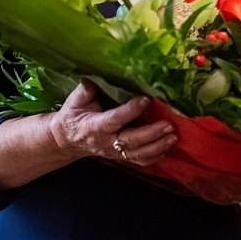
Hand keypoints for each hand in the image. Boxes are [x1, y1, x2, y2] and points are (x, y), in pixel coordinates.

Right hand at [48, 82, 173, 165]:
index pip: (115, 119)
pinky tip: (167, 146)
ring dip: (158, 146)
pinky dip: (156, 156)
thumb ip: (85, 90)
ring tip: (173, 136)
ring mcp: (115, 152)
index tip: (146, 100)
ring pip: (138, 154)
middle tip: (168, 125)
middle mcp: (106, 142)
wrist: (67, 140)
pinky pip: (140, 161)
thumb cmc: (73, 117)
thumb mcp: (74, 101)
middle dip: (151, 133)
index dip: (131, 110)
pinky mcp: (121, 157)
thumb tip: (94, 78)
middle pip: (131, 141)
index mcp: (95, 126)